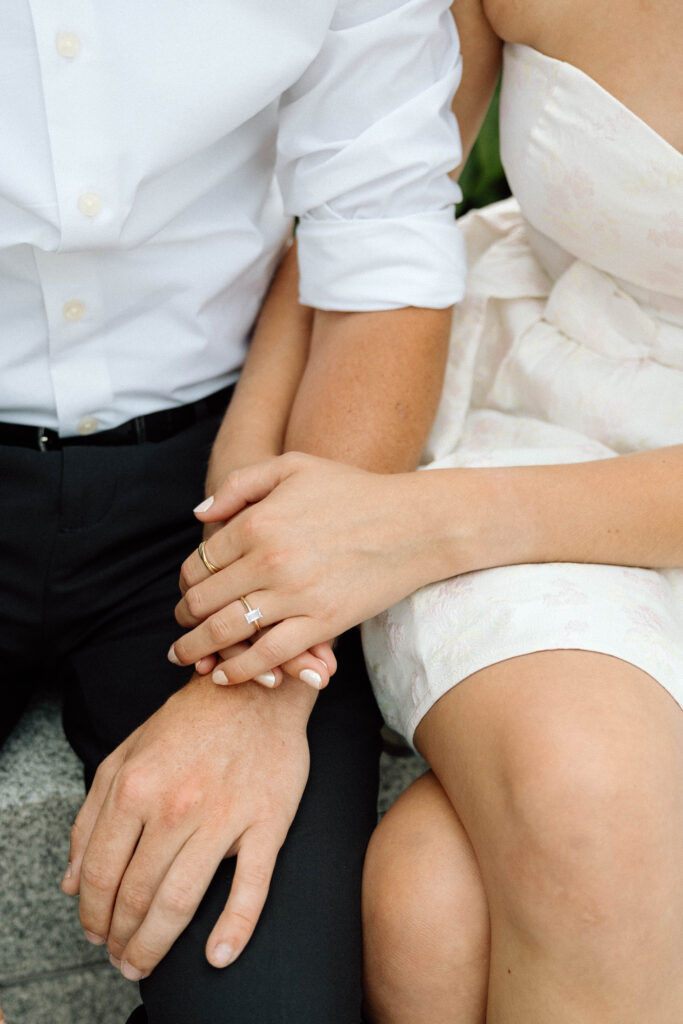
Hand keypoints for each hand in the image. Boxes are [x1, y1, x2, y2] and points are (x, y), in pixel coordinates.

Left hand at [62, 673, 313, 979]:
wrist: (255, 691)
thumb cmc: (189, 723)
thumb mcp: (126, 756)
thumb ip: (92, 817)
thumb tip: (73, 882)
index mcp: (136, 786)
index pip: (102, 872)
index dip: (93, 914)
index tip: (94, 933)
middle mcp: (176, 804)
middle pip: (137, 894)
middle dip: (121, 936)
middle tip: (120, 957)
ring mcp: (224, 816)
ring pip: (182, 900)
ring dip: (156, 944)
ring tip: (145, 963)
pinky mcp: (267, 822)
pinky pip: (251, 886)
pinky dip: (234, 928)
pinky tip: (217, 956)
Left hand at [171, 452, 431, 683]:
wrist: (413, 522)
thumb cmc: (353, 490)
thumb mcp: (293, 466)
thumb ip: (240, 484)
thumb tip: (198, 516)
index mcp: (257, 522)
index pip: (199, 563)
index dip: (184, 583)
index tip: (185, 593)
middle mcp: (268, 560)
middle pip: (203, 600)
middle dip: (183, 619)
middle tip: (180, 628)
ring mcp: (294, 595)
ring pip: (226, 631)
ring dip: (197, 649)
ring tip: (186, 657)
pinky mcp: (322, 623)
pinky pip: (267, 655)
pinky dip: (239, 670)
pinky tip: (224, 675)